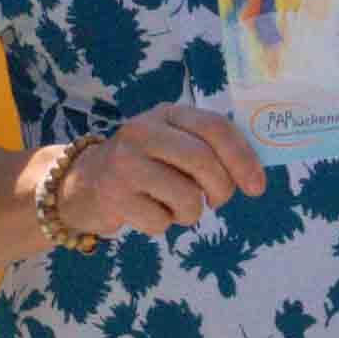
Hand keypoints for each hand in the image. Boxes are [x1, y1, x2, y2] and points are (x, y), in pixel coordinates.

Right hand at [39, 102, 263, 244]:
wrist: (81, 183)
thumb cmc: (143, 166)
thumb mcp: (173, 145)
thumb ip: (209, 149)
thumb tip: (255, 174)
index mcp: (166, 113)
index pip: (214, 127)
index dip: (243, 158)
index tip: (257, 186)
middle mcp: (143, 131)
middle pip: (203, 161)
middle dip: (221, 189)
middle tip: (218, 201)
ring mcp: (125, 163)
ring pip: (186, 198)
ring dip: (190, 213)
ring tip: (174, 206)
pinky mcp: (113, 196)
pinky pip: (161, 222)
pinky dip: (162, 224)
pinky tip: (146, 211)